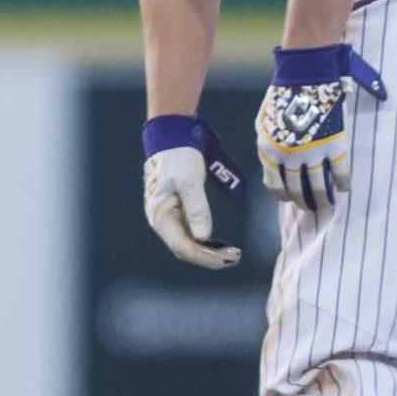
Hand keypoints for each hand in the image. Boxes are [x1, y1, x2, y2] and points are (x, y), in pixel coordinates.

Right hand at [142, 115, 244, 268]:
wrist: (172, 137)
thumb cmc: (179, 156)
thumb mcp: (190, 181)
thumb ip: (196, 208)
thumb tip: (204, 237)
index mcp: (160, 216)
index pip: (183, 246)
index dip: (205, 256)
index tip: (226, 259)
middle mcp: (163, 222)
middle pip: (186, 250)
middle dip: (210, 257)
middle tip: (236, 257)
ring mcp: (170, 218)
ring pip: (190, 244)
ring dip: (210, 251)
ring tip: (233, 253)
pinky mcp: (179, 212)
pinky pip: (192, 234)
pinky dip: (207, 242)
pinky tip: (221, 244)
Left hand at [254, 45, 386, 210]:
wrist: (305, 76)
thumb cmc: (282, 96)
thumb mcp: (264, 123)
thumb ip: (269, 145)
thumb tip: (275, 165)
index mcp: (269, 150)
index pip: (274, 184)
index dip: (283, 195)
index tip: (290, 200)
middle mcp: (288, 156)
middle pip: (296, 190)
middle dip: (303, 202)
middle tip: (310, 207)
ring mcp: (312, 152)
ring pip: (318, 187)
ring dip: (323, 199)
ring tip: (327, 204)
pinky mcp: (332, 145)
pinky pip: (339, 172)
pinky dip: (342, 183)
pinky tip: (343, 188)